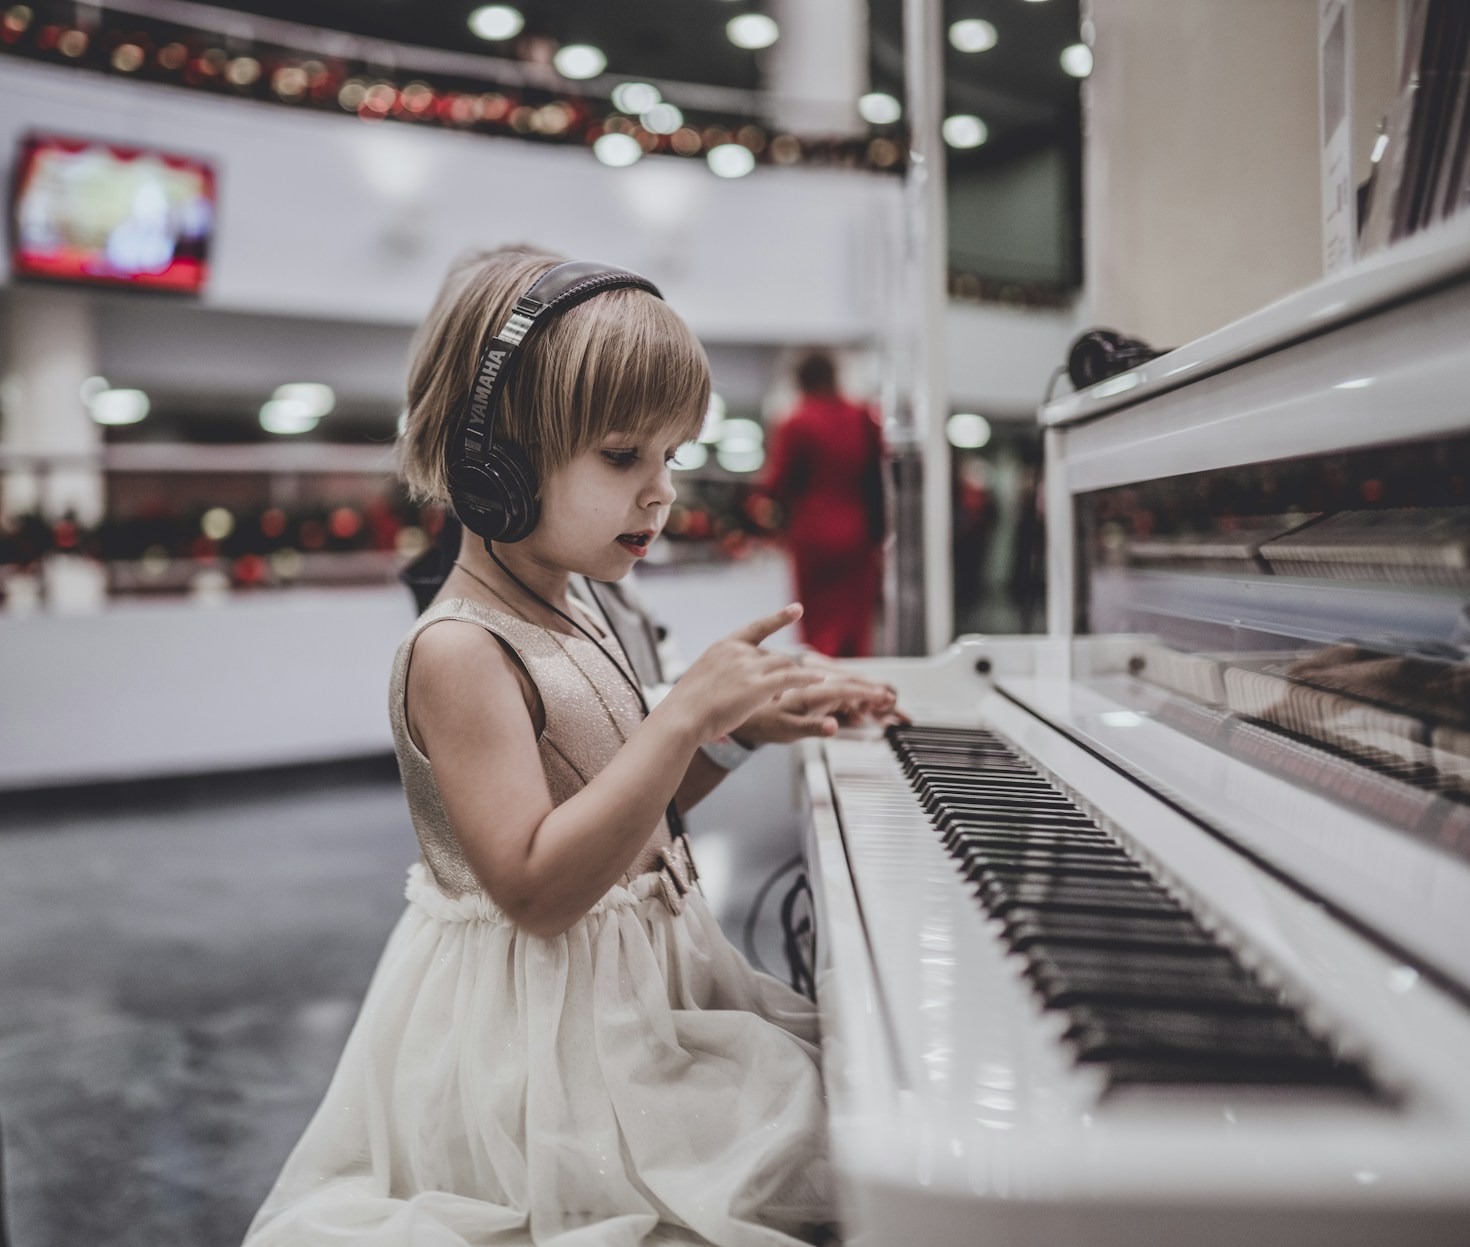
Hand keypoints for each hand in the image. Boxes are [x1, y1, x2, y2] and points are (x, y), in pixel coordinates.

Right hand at [658, 604, 825, 744]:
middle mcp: (738, 652)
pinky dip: (808, 678)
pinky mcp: (758, 686)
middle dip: (778, 673)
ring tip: (781, 697)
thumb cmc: (688, 706)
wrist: (682, 717)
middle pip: (774, 656)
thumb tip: (738, 679)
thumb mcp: (704, 677)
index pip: (756, 628)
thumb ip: (723, 672)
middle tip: (772, 695)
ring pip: (783, 667)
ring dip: (789, 681)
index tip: (798, 609)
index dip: (779, 619)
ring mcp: (748, 667)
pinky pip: (791, 678)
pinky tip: (821, 680)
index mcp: (724, 646)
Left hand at [734, 671, 908, 745]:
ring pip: (850, 688)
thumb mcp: (787, 729)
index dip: (869, 693)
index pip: (848, 688)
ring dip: (870, 697)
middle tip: (900, 710)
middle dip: (878, 695)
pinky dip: (857, 701)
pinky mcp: (816, 695)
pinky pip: (841, 695)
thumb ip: (812, 727)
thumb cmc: (763, 719)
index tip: (887, 698)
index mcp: (812, 690)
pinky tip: (864, 712)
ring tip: (890, 707)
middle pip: (855, 685)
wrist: (746, 710)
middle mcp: (816, 685)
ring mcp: (817, 689)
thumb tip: (834, 727)